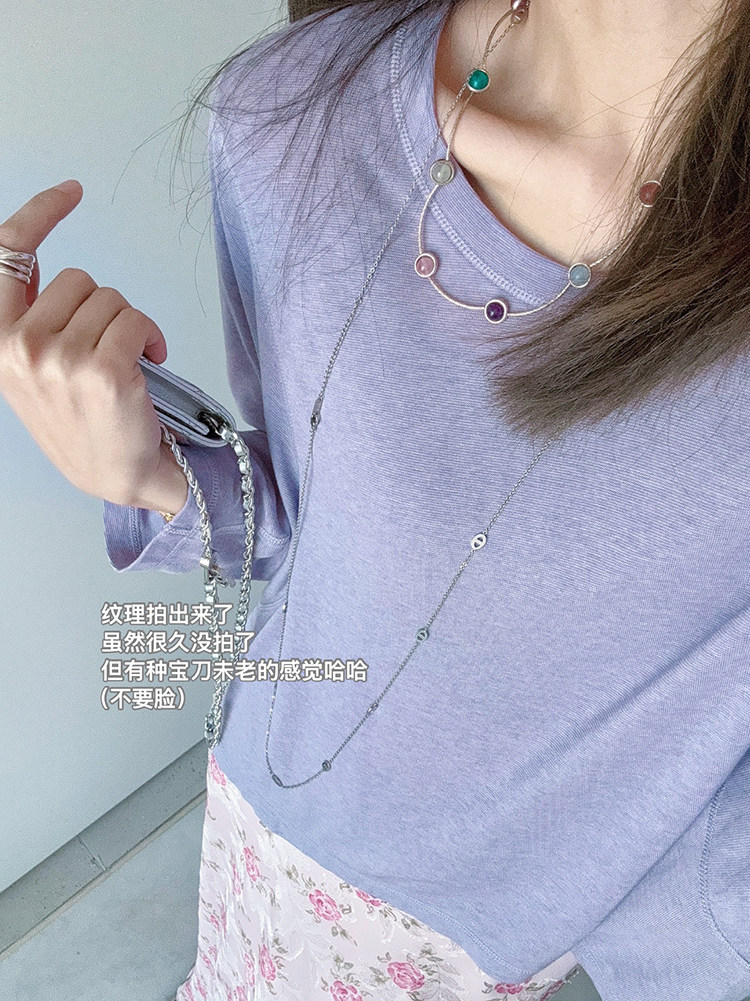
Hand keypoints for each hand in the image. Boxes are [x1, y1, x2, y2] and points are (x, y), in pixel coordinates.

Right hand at [0, 180, 188, 511]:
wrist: (119, 475)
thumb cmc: (84, 423)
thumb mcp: (34, 372)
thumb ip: (29, 318)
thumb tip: (32, 259)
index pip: (5, 256)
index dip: (38, 214)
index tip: (70, 192)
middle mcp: (19, 348)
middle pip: (78, 278)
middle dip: (102, 307)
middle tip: (108, 349)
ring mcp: (59, 360)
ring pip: (110, 298)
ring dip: (129, 324)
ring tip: (128, 363)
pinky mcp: (104, 370)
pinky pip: (136, 319)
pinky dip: (153, 336)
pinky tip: (152, 361)